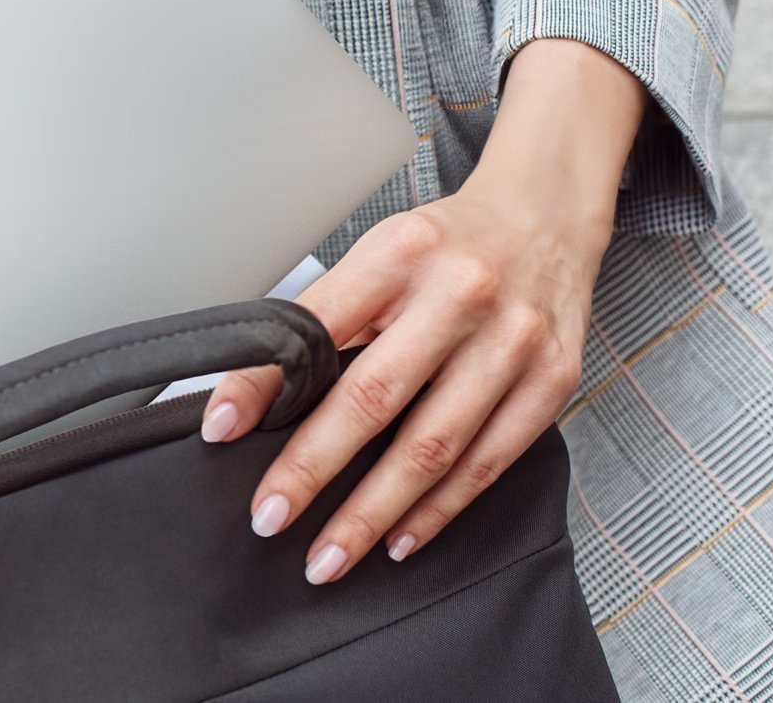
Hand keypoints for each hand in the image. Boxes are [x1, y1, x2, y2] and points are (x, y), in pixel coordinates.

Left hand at [201, 39, 646, 583]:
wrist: (546, 216)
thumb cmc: (444, 245)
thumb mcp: (376, 256)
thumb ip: (322, 317)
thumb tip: (250, 396)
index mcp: (398, 255)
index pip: (314, 328)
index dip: (262, 384)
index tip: (219, 431)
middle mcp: (460, 296)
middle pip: (374, 399)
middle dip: (313, 469)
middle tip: (269, 519)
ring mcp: (513, 342)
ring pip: (434, 447)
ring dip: (373, 512)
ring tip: (328, 556)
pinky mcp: (552, 379)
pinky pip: (488, 462)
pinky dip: (439, 509)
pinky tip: (399, 538)